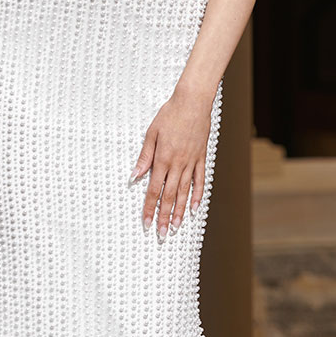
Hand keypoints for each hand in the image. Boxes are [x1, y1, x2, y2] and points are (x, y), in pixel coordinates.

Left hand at [130, 87, 210, 238]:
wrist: (193, 102)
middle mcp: (178, 164)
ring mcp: (191, 162)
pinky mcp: (201, 158)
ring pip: (184, 192)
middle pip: (169, 196)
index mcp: (163, 159)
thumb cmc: (170, 115)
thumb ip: (144, 157)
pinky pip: (200, 181)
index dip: (149, 208)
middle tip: (160, 234)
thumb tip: (134, 176)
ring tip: (175, 227)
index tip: (146, 222)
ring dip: (179, 211)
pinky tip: (194, 208)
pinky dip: (197, 196)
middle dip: (163, 217)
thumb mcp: (151, 133)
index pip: (153, 190)